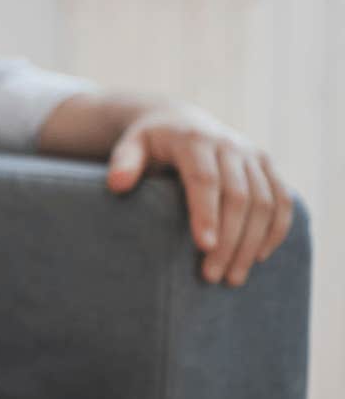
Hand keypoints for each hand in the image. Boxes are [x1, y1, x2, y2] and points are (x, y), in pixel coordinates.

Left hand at [106, 105, 295, 286]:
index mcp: (194, 140)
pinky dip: (277, 229)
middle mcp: (229, 145)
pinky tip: (259, 257)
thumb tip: (116, 184)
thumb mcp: (131, 146)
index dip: (206, 213)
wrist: (180, 121)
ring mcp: (252, 154)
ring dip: (252, 242)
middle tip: (212, 276)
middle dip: (229, 240)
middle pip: (238, 196)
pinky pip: (283, 199)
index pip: (205, 179)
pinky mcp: (267, 165)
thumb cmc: (151, 142)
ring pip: (265, 202)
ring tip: (232, 277)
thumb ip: (124, 162)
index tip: (203, 248)